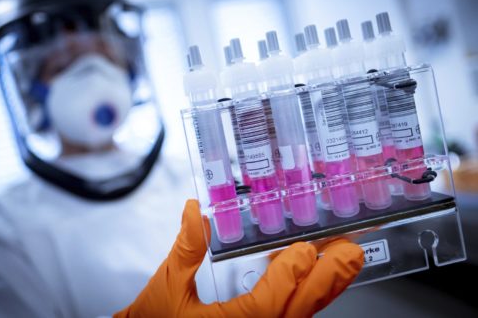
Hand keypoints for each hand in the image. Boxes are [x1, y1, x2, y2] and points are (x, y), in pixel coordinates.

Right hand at [114, 199, 362, 316]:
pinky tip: (316, 278)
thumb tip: (194, 210)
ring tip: (345, 262)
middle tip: (350, 253)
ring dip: (324, 288)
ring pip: (299, 316)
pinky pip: (290, 317)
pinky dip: (307, 297)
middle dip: (327, 281)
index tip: (305, 250)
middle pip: (296, 311)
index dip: (289, 276)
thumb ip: (185, 249)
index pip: (268, 304)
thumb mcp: (166, 286)